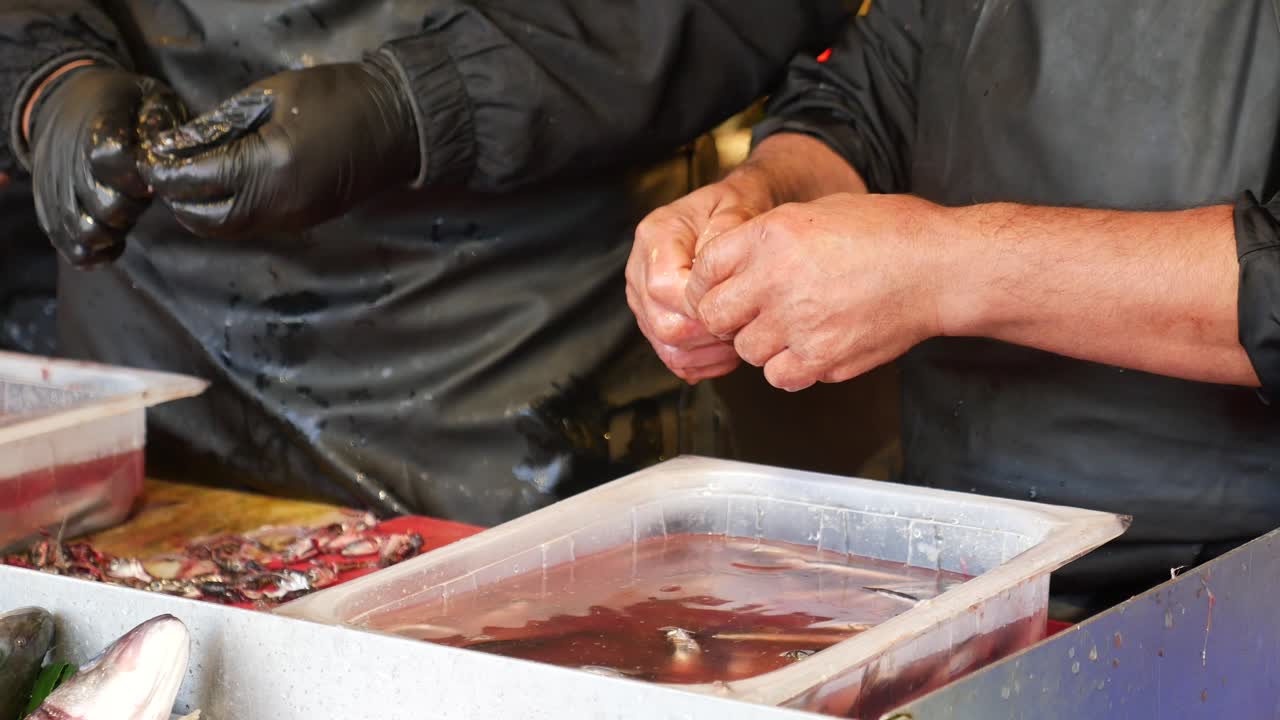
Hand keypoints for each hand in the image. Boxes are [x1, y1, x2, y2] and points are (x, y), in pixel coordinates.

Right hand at [28, 66, 184, 265]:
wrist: (64, 102)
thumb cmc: (122, 105)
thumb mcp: (150, 96)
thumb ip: (162, 118)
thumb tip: (163, 149)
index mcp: (96, 126)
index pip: (111, 158)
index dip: (136, 175)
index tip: (148, 179)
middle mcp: (68, 160)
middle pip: (105, 206)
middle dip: (132, 207)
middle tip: (140, 195)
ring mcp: (55, 187)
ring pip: (85, 232)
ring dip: (114, 233)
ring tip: (125, 216)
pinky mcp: (48, 208)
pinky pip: (69, 246)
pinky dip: (95, 252)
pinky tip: (113, 240)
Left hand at [144, 60, 418, 237]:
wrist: (398, 123)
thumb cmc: (338, 97)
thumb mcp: (271, 95)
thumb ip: (221, 123)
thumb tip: (179, 144)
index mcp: (271, 166)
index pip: (198, 181)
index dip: (166, 171)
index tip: (150, 156)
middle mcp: (280, 204)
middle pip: (208, 219)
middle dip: (178, 199)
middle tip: (164, 173)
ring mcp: (294, 218)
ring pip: (229, 229)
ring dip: (202, 211)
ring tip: (189, 181)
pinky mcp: (304, 221)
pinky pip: (253, 225)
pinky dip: (229, 211)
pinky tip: (223, 186)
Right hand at [627, 169, 777, 381]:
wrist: (731, 212)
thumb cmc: (735, 206)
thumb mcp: (738, 202)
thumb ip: (728, 227)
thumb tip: (713, 261)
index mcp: (655, 235)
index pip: (665, 287)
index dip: (702, 306)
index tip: (737, 304)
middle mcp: (639, 269)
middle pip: (663, 325)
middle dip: (709, 335)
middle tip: (743, 327)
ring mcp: (643, 299)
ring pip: (667, 347)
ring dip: (708, 353)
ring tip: (738, 339)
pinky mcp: (653, 320)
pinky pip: (673, 357)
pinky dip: (703, 363)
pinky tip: (726, 351)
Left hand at [686, 193, 947, 391]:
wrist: (940, 268)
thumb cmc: (889, 233)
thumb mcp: (817, 212)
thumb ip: (768, 238)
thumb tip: (734, 263)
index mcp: (772, 236)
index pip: (704, 270)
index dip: (707, 284)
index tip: (718, 291)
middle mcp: (778, 280)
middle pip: (714, 316)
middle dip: (726, 317)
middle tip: (748, 315)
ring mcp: (799, 323)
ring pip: (747, 351)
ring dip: (761, 343)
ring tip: (792, 326)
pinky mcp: (823, 359)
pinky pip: (779, 377)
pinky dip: (788, 369)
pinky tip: (808, 348)